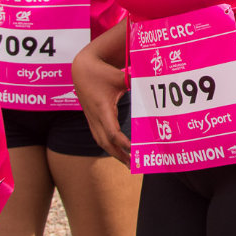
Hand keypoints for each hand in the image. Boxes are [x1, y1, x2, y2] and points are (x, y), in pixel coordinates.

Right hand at [72, 44, 130, 163]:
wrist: (81, 70)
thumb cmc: (102, 72)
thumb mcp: (119, 76)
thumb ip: (135, 81)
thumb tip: (153, 81)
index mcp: (102, 109)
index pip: (112, 132)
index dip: (123, 143)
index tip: (135, 150)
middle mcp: (95, 117)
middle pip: (106, 143)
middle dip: (120, 155)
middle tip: (134, 165)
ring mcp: (92, 119)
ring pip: (101, 142)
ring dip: (114, 153)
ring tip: (129, 163)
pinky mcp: (92, 119)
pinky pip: (100, 137)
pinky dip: (109, 146)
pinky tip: (119, 151)